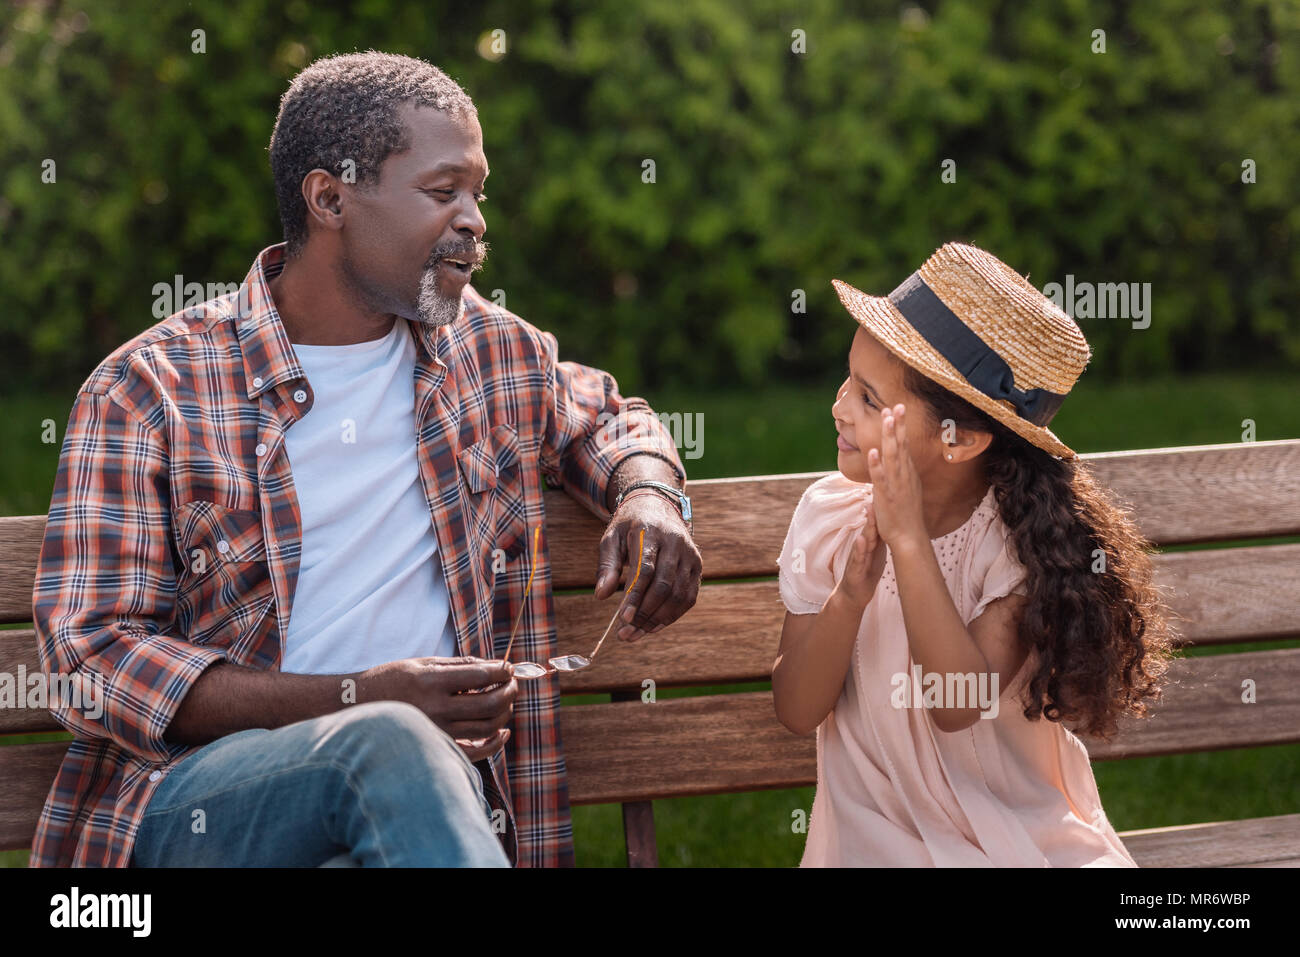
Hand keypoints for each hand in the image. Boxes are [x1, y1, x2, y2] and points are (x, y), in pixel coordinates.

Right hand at [358, 656, 517, 761]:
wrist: (357, 707)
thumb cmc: (391, 680)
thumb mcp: (422, 663)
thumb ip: (459, 665)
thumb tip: (494, 665)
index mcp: (432, 681)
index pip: (481, 675)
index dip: (502, 671)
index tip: (508, 668)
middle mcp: (436, 708)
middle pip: (489, 703)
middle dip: (509, 691)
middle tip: (512, 684)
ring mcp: (437, 731)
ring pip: (487, 727)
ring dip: (505, 713)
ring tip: (506, 701)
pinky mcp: (436, 748)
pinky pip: (474, 753)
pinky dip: (494, 743)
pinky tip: (502, 732)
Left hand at [595, 492, 701, 640]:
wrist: (658, 505)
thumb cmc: (629, 526)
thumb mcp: (611, 538)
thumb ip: (606, 566)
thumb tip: (601, 596)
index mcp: (650, 532)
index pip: (645, 569)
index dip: (635, 596)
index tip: (623, 619)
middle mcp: (675, 542)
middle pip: (664, 585)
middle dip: (645, 613)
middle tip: (626, 633)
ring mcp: (690, 554)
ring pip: (679, 594)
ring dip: (658, 619)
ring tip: (637, 633)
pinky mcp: (697, 565)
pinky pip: (688, 596)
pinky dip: (672, 615)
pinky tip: (654, 626)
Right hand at [833, 496, 880, 606]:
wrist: (854, 594)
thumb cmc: (867, 572)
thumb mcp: (877, 553)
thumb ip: (881, 537)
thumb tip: (892, 523)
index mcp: (871, 543)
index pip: (877, 524)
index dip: (882, 510)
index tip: (888, 493)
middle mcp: (863, 547)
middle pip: (870, 527)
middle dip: (874, 512)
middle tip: (877, 494)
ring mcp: (857, 557)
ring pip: (863, 539)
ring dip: (866, 526)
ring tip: (869, 512)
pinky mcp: (855, 570)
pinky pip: (858, 558)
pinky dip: (859, 549)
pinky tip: (861, 540)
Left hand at [866, 404, 928, 549]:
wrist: (909, 536)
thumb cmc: (905, 513)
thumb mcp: (906, 487)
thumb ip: (902, 472)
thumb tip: (899, 459)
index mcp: (907, 472)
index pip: (904, 444)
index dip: (900, 426)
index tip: (897, 407)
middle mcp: (904, 475)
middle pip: (900, 445)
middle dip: (897, 424)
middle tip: (896, 404)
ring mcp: (896, 484)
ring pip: (892, 456)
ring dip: (889, 437)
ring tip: (887, 419)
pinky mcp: (887, 496)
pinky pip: (881, 478)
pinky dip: (877, 464)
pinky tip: (873, 452)